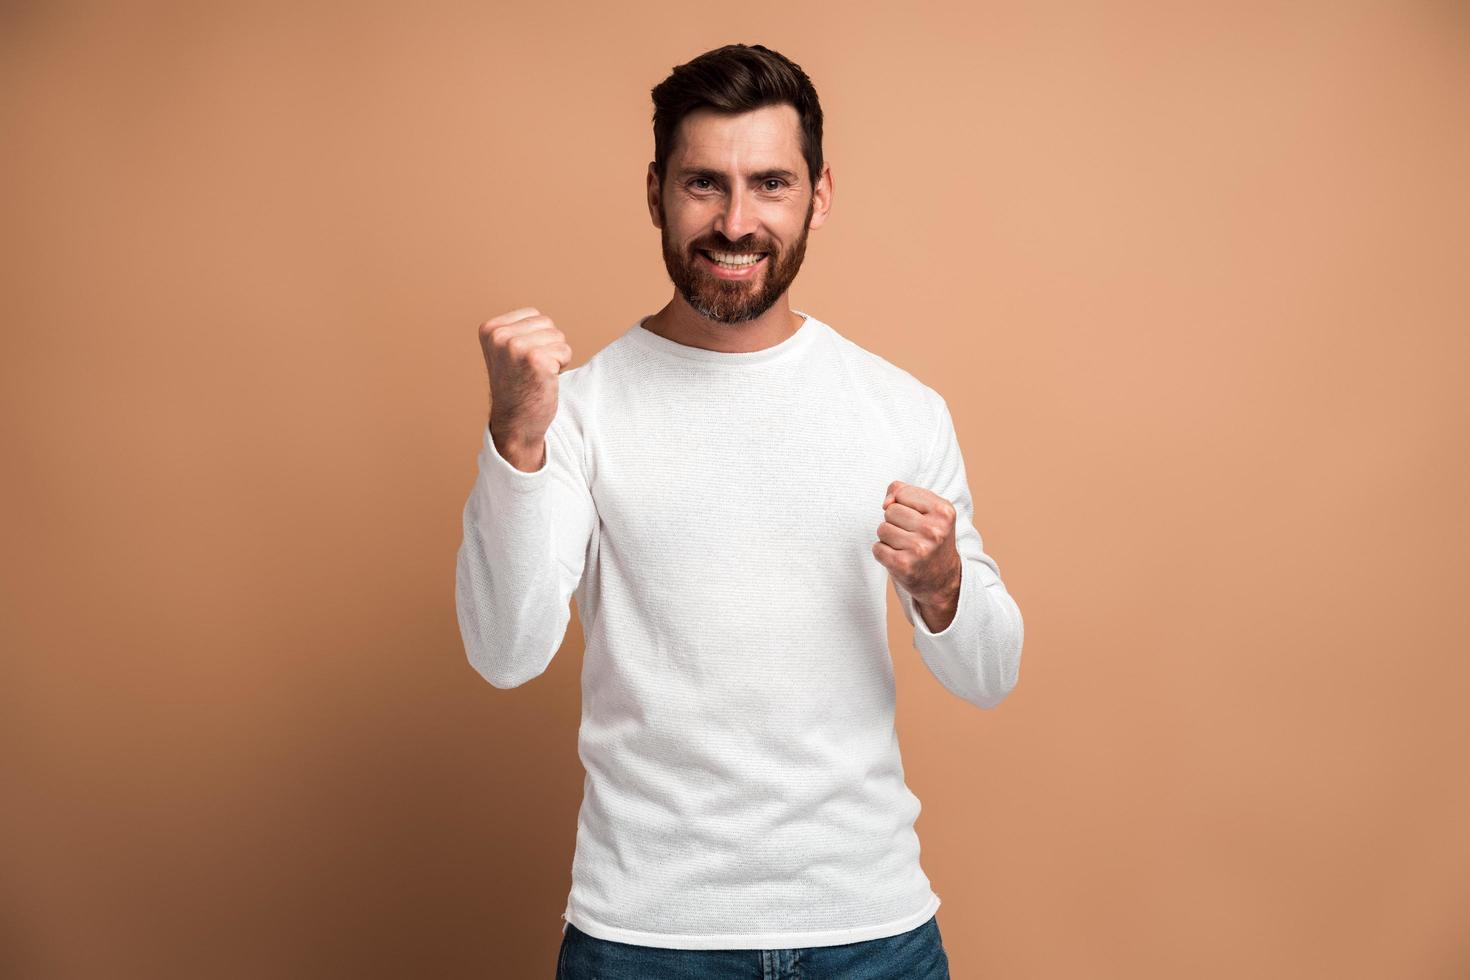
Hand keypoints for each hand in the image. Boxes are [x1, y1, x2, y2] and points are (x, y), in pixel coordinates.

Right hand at [478, 307, 572, 471]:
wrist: (515, 424)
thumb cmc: (517, 388)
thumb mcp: (507, 352)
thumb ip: (517, 331)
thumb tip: (540, 318)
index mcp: (490, 329)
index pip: (534, 315)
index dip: (537, 338)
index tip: (521, 361)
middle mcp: (500, 336)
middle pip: (548, 323)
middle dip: (548, 346)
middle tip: (531, 370)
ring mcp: (516, 347)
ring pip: (558, 337)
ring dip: (555, 357)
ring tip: (537, 375)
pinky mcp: (536, 360)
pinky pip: (565, 352)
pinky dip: (561, 367)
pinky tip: (544, 381)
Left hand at [872, 481, 961, 607]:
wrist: (942, 579)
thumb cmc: (931, 538)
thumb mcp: (930, 509)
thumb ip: (904, 492)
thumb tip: (886, 502)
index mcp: (944, 511)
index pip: (902, 492)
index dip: (903, 504)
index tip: (917, 518)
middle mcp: (934, 530)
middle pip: (890, 510)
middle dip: (895, 521)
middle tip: (912, 535)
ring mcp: (919, 549)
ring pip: (882, 529)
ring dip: (889, 538)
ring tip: (905, 546)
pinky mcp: (903, 565)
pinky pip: (877, 548)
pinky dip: (883, 552)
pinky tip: (899, 557)